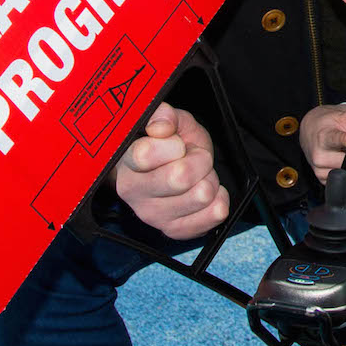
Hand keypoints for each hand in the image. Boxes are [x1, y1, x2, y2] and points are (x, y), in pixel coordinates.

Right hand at [114, 103, 229, 238]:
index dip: (172, 144)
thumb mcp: (170, 120)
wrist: (171, 167)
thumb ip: (164, 114)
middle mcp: (133, 193)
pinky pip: (215, 214)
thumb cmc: (169, 142)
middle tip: (193, 157)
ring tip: (197, 174)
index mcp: (125, 162)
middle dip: (199, 160)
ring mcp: (152, 216)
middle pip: (180, 178)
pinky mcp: (174, 230)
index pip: (146, 154)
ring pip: (202, 195)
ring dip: (208, 178)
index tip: (176, 143)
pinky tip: (203, 189)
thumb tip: (161, 127)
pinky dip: (219, 198)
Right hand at [300, 102, 345, 181]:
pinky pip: (342, 179)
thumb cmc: (328, 124)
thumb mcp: (342, 115)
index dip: (344, 140)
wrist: (310, 132)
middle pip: (344, 160)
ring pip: (345, 171)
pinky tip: (345, 162)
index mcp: (324, 138)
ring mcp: (320, 169)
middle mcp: (319, 155)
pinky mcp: (322, 179)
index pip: (334, 140)